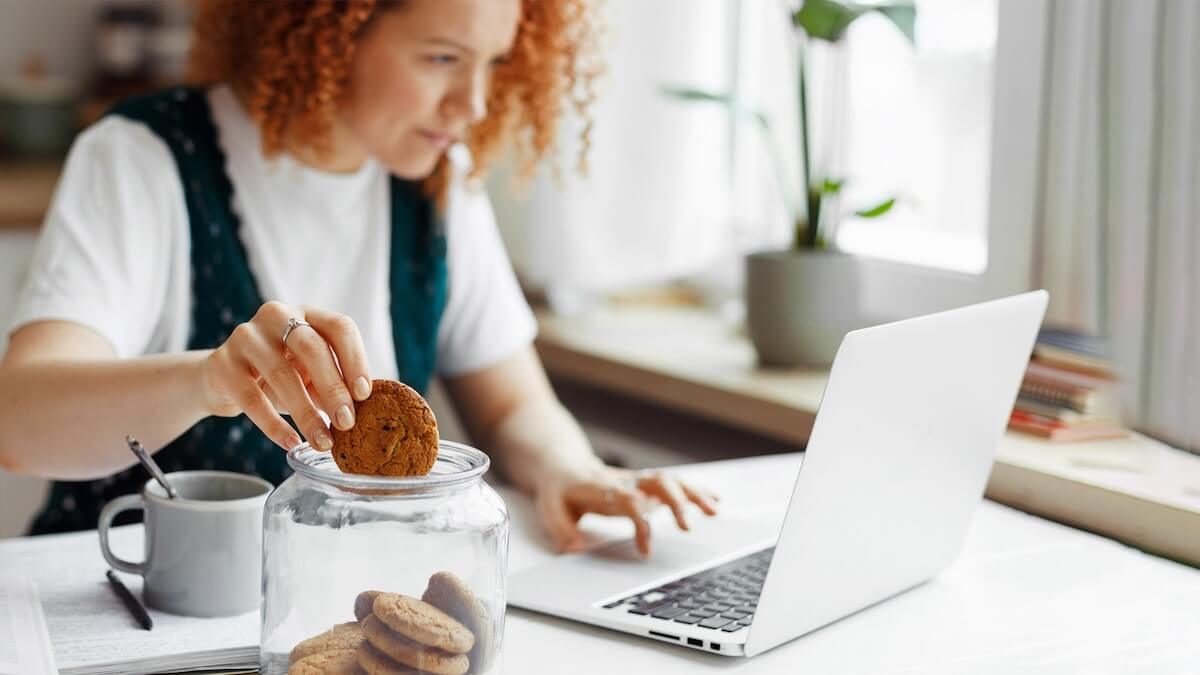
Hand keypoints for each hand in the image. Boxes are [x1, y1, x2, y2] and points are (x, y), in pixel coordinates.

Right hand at [200, 301, 371, 450]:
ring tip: (323, 442)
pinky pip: (252, 398)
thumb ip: (333, 384)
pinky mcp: (222, 363)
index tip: (364, 394)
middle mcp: (276, 316)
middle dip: (333, 387)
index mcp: (307, 314)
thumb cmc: (279, 376)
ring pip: (282, 375)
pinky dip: (274, 424)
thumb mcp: (310, 375)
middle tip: (347, 422)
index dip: (355, 359)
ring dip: (306, 413)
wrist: (222, 380)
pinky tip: (291, 443)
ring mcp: (246, 336)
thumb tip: (362, 412)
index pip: (340, 327)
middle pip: (312, 347)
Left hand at [534, 463, 718, 556]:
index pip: (625, 499)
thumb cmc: (558, 489)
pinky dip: (694, 490)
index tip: (647, 544)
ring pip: (669, 480)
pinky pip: (672, 484)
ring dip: (692, 494)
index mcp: (600, 486)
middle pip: (655, 482)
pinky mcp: (643, 484)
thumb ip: (561, 530)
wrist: (561, 462)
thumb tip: (575, 550)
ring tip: (714, 510)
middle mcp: (623, 480)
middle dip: (675, 501)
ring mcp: (635, 480)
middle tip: (689, 526)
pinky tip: (714, 499)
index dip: (638, 517)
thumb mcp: (548, 509)